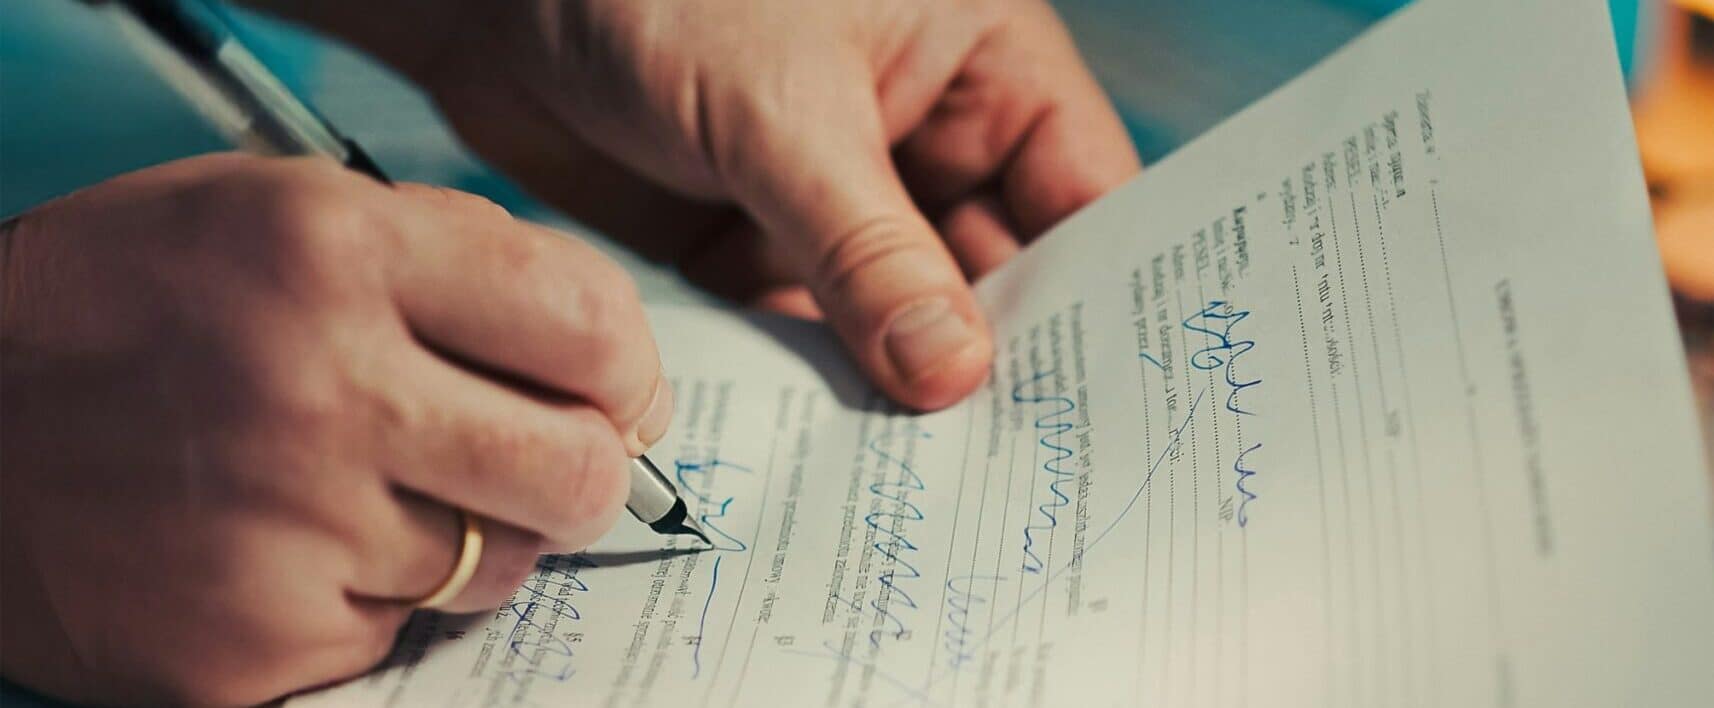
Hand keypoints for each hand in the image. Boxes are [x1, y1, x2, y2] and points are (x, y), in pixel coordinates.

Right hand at [0, 154, 669, 704]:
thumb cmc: (121, 306)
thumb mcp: (274, 209)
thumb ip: (449, 256)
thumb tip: (601, 349)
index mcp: (336, 253)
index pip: (590, 324)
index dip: (628, 369)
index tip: (614, 391)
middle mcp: (320, 389)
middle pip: (580, 473)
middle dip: (583, 474)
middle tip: (539, 463)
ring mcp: (285, 530)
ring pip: (495, 567)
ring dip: (464, 538)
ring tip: (367, 492)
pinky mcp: (250, 643)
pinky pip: (395, 634)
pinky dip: (367, 600)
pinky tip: (290, 547)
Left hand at [268, 0, 1139, 409]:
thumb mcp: (783, 109)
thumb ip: (868, 247)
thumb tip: (953, 374)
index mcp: (980, 61)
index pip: (1079, 190)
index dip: (1099, 295)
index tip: (1106, 405)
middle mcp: (924, 136)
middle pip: (1001, 272)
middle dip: (1001, 364)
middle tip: (1016, 477)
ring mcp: (842, 200)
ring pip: (905, 317)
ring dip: (906, 392)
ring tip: (925, 486)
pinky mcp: (759, 248)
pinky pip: (813, 336)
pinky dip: (819, 391)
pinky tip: (828, 457)